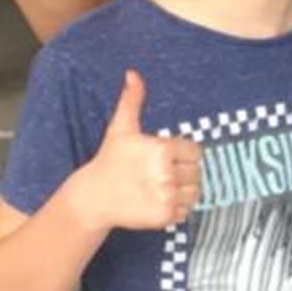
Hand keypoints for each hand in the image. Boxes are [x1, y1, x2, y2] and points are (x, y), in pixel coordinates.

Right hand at [77, 72, 202, 231]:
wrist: (94, 196)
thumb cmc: (110, 160)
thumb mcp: (121, 128)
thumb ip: (132, 100)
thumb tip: (133, 74)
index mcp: (162, 150)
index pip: (196, 152)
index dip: (184, 155)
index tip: (167, 158)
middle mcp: (167, 174)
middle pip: (197, 173)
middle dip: (183, 173)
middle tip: (161, 174)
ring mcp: (166, 196)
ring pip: (195, 193)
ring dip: (183, 191)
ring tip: (162, 187)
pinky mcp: (165, 216)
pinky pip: (186, 212)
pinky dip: (177, 209)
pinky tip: (158, 201)